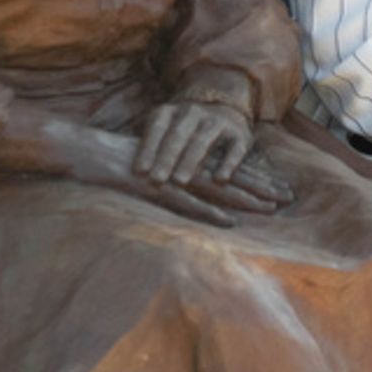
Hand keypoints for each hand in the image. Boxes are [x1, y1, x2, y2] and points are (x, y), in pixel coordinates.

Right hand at [0, 104, 289, 227]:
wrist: (82, 149)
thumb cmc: (111, 158)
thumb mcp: (148, 165)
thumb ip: (169, 173)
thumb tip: (183, 184)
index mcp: (183, 159)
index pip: (225, 168)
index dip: (253, 176)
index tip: (278, 186)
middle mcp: (181, 165)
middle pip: (228, 176)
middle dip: (260, 186)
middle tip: (289, 197)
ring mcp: (169, 175)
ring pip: (215, 188)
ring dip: (245, 197)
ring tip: (271, 208)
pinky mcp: (155, 188)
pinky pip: (185, 202)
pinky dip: (207, 211)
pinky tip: (229, 221)